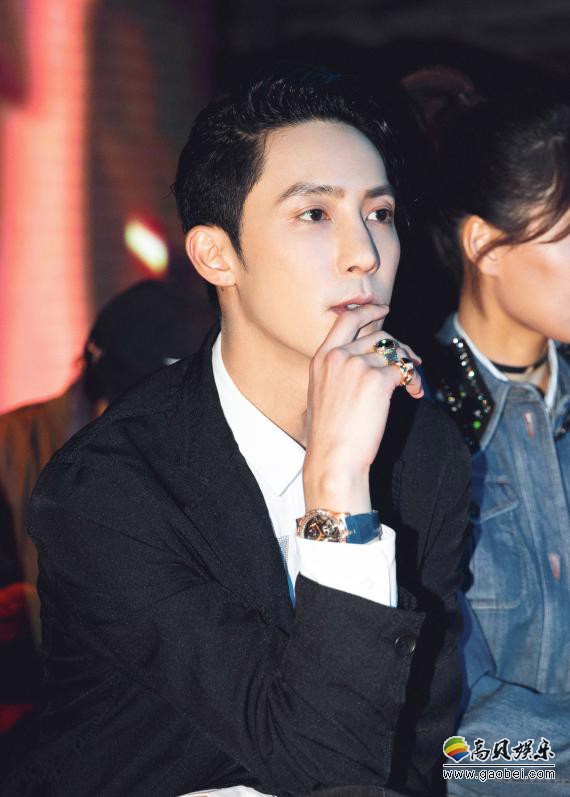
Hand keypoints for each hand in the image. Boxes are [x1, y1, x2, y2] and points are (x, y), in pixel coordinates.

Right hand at [303, 304, 422, 513]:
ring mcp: (358, 366)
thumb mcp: (322, 393)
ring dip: (410, 366)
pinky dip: (415, 381)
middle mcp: (339, 357)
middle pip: (379, 335)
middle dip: (400, 345)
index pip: (346, 320)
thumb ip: (338, 370)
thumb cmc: (328, 434)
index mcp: (322, 358)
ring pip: (395, 353)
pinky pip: (405, 371)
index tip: (383, 308)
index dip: (367, 310)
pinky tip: (415, 393)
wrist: (333, 458)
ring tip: (415, 384)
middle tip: (413, 359)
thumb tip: (367, 359)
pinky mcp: (378, 381)